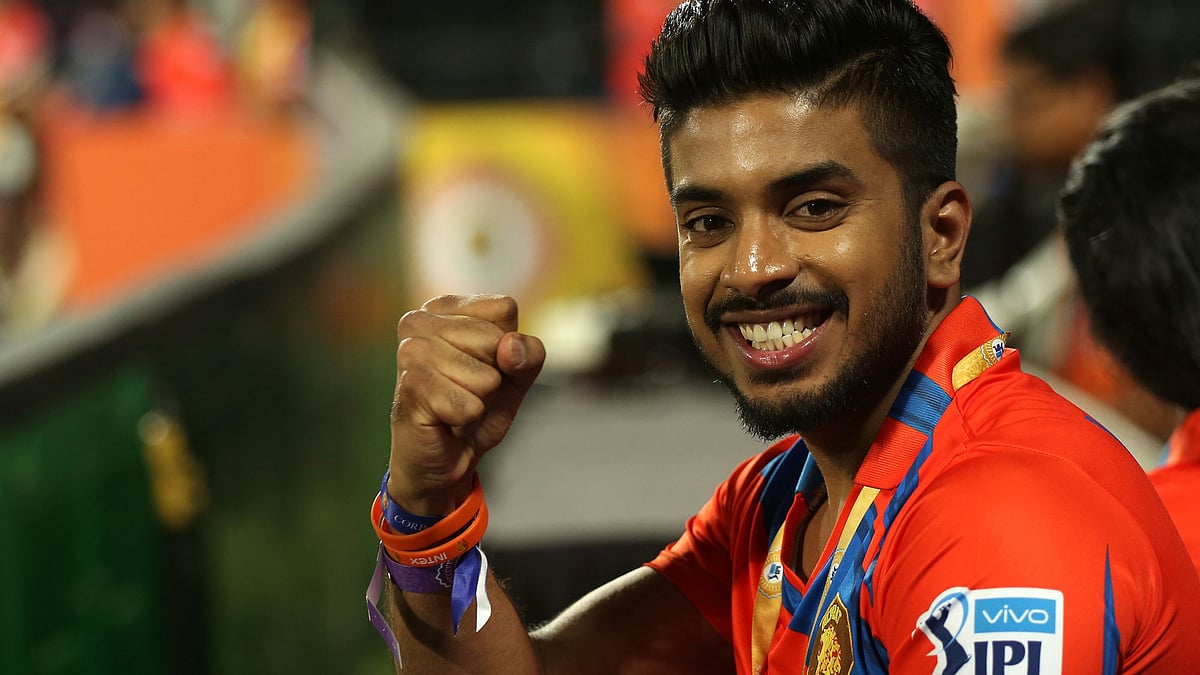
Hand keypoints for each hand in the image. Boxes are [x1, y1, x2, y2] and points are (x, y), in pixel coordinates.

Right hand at [387, 294, 544, 514]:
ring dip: (480, 400)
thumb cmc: (477, 405)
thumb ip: (528, 354)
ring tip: (456, 404)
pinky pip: (470, 405)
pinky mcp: (410, 386)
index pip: (504, 309)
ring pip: (484, 376)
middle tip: (467, 390)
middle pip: (495, 341)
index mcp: (444, 306)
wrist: (446, 455)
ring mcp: (410, 352)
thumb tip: (510, 346)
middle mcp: (418, 320)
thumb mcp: (516, 375)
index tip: (484, 364)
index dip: (507, 345)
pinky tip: (446, 418)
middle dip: (493, 375)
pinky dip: (468, 419)